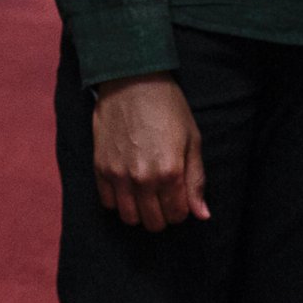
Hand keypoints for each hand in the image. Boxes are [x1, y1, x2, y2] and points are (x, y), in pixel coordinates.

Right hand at [92, 74, 208, 231]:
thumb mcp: (192, 141)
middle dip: (161, 215)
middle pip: (153, 222)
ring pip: (128, 217)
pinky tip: (126, 187)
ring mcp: (118, 174)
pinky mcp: (100, 167)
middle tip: (162, 198)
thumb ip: (196, 181)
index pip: (177, 215)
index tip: (179, 199)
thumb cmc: (167, 107)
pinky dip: (118, 201)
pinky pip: (107, 202)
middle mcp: (143, 179)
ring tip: (144, 196)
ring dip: (139, 213)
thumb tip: (202, 214)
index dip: (181, 211)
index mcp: (170, 172)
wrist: (132, 81)